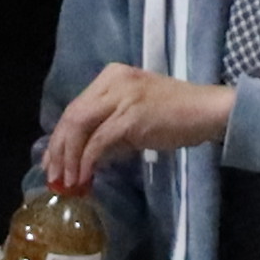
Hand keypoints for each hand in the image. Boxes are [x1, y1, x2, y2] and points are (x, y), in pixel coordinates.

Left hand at [41, 64, 232, 192]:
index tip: (52, 161)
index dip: (60, 137)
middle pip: (72, 116)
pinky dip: (87, 161)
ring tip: (67, 182)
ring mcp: (122, 96)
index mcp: (111, 77)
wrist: (207, 111)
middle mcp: (112, 81)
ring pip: (80, 126)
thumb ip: (110, 128)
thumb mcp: (135, 115)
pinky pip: (98, 141)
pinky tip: (84, 177)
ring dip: (69, 158)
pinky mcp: (131, 116)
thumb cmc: (176, 114)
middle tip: (53, 176)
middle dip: (58, 149)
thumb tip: (87, 156)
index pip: (75, 107)